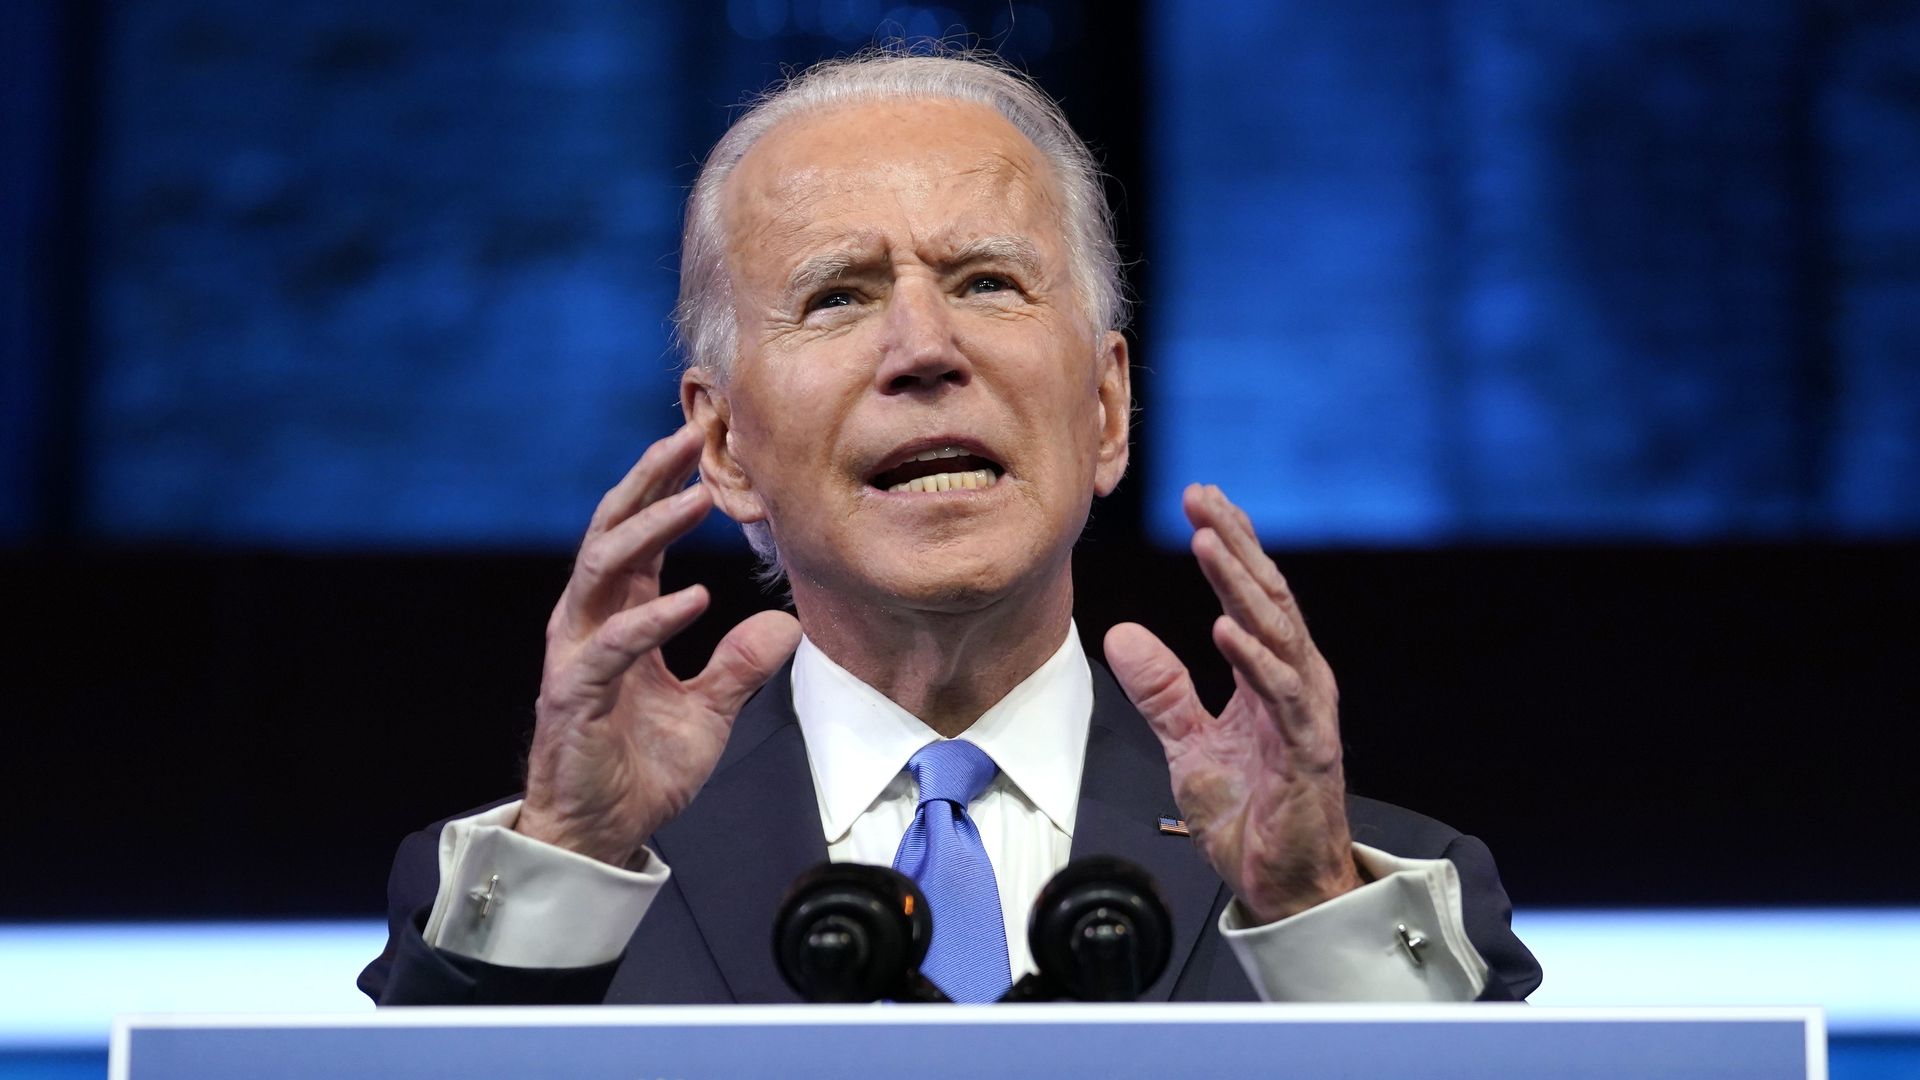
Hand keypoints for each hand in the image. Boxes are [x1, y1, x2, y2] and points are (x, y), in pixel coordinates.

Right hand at [518, 424, 801, 865]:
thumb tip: (786, 627)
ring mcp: (577, 656)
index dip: (664, 488)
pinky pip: (611, 647)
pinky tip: (692, 597)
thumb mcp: (709, 712)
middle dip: (648, 482)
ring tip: (695, 499)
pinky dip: (652, 618)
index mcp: (619, 618)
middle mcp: (590, 624)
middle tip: (689, 439)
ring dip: (650, 531)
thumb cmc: (642, 768)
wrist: (603, 835)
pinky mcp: (573, 696)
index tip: (701, 444)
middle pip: (611, 532)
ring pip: (601, 571)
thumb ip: (740, 665)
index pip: (638, 537)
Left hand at [1104, 483, 1360, 923]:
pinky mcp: (1308, 751)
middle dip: (1235, 543)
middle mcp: (1295, 681)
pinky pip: (1284, 696)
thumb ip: (1162, 690)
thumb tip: (1122, 634)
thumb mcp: (1187, 744)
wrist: (1281, 884)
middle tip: (1202, 496)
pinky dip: (1256, 660)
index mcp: (1269, 674)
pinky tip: (1226, 629)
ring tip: (1208, 544)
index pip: (1249, 595)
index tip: (1197, 498)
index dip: (1228, 545)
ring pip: (1278, 632)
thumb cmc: (1248, 813)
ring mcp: (1306, 713)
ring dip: (1242, 586)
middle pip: (1267, 597)